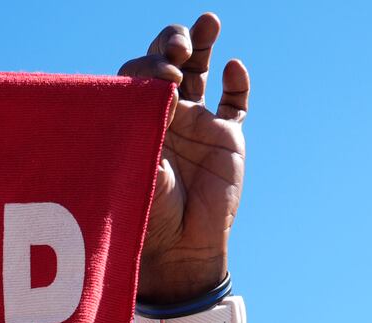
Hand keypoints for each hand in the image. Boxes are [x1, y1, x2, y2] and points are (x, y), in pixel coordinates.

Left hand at [119, 13, 247, 305]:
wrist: (178, 251)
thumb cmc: (147, 217)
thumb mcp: (138, 171)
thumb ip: (147, 133)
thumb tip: (160, 92)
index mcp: (134, 120)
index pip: (138, 74)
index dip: (149, 66)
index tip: (161, 80)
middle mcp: (165, 116)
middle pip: (168, 61)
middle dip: (171, 43)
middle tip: (178, 48)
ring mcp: (197, 124)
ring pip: (201, 71)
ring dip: (203, 43)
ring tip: (208, 21)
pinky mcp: (227, 139)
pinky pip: (235, 103)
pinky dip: (237, 83)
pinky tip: (233, 67)